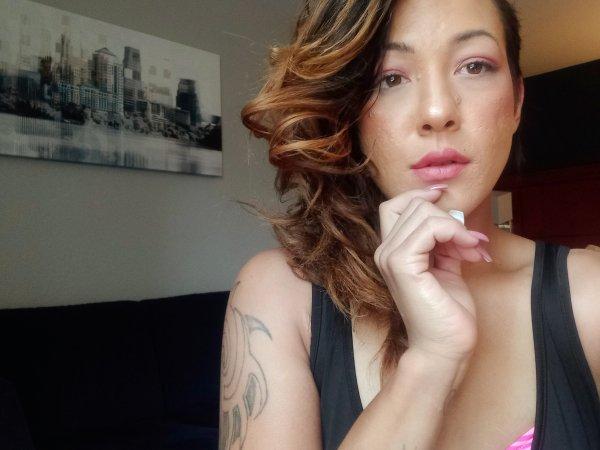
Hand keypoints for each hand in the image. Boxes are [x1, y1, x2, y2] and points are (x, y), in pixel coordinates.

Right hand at [374, 186, 490, 363]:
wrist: (444, 347)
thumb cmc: (446, 312)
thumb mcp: (445, 266)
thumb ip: (443, 241)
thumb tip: (456, 218)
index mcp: (392, 251)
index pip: (395, 205)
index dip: (419, 195)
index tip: (445, 198)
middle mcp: (385, 251)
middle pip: (413, 204)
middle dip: (449, 217)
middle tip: (470, 243)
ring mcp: (390, 257)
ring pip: (423, 212)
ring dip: (457, 227)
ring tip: (473, 250)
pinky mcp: (402, 265)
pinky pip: (429, 227)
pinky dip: (455, 232)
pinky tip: (469, 250)